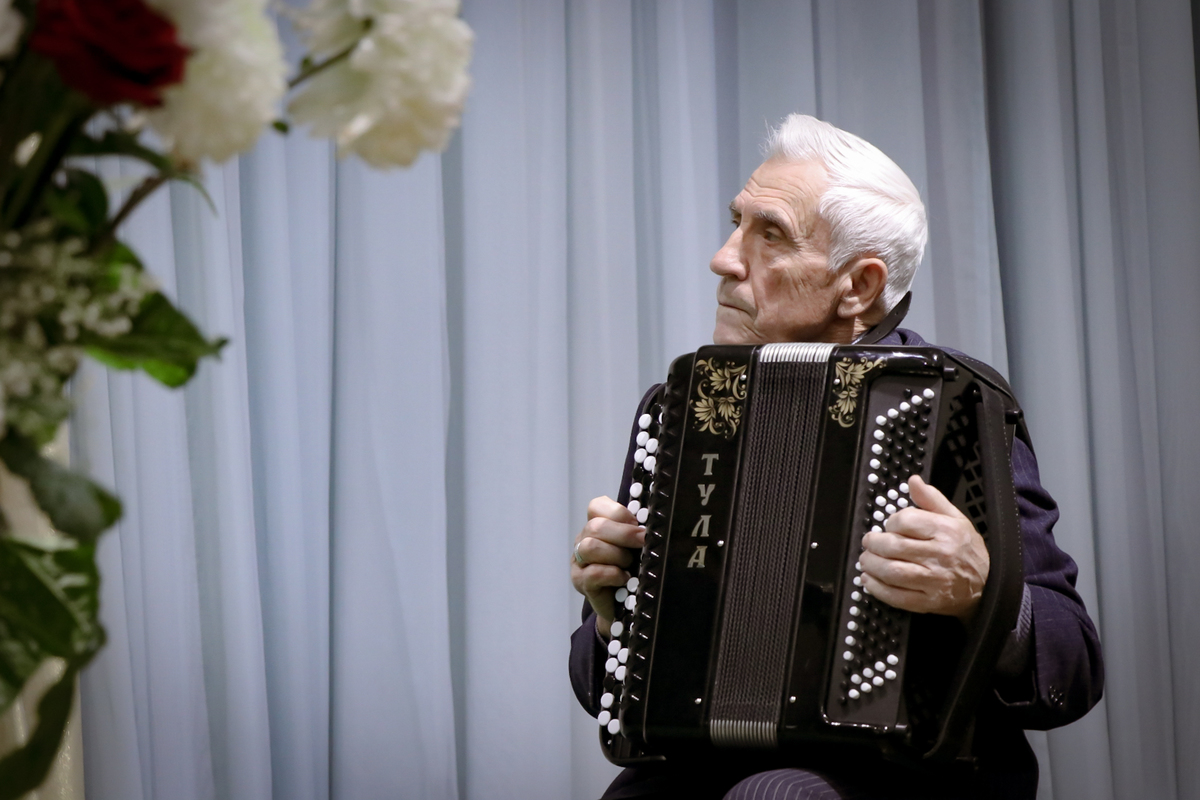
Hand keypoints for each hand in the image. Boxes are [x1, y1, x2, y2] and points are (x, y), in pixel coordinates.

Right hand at [571, 496, 645, 637]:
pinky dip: (613, 574)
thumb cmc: (631, 572)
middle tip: (643, 541)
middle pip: (595, 526)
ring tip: (629, 565)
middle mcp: (584, 540)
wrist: (625, 605)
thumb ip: (638, 532)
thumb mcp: (636, 548)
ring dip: (616, 555)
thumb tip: (653, 525)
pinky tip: (624, 579)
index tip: (637, 523)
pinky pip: (593, 573)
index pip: (596, 506)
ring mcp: (579, 562)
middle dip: (624, 534)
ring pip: (590, 547)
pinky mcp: (580, 582)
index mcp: (597, 526)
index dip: (618, 513)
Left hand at [859, 475, 988, 622]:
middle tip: (868, 543)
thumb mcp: (956, 518)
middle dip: (874, 544)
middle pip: (895, 546)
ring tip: (866, 559)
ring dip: (871, 565)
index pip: (906, 521)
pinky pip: (896, 597)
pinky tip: (869, 580)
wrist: (988, 586)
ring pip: (892, 572)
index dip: (890, 522)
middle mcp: (941, 555)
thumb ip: (932, 499)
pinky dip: (877, 588)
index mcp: (947, 531)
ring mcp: (935, 581)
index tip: (888, 526)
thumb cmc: (968, 550)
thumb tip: (914, 481)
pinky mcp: (929, 602)